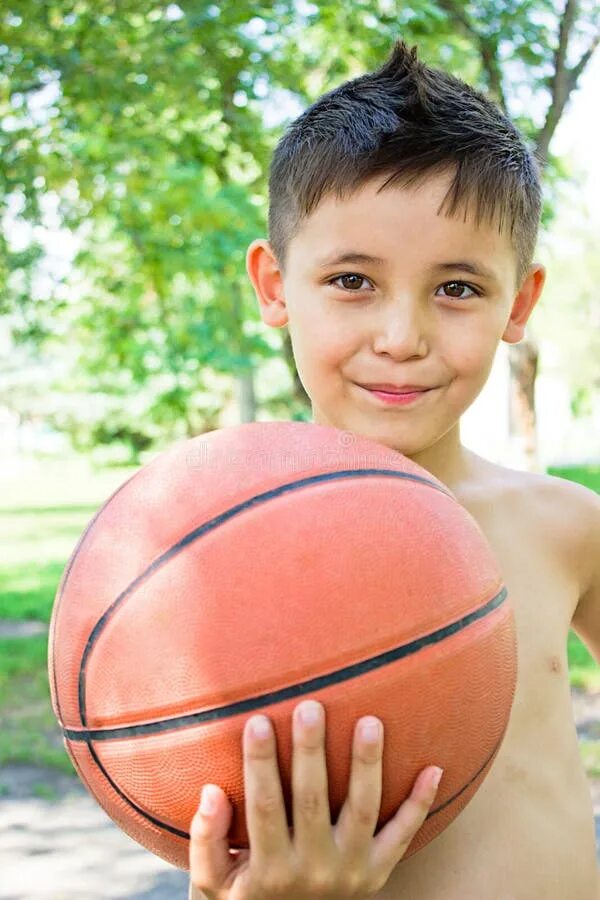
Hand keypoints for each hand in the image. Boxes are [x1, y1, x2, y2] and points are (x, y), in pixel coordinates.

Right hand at [189, 699, 441, 898]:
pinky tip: (434, 767)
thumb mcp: (212, 888)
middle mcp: (313, 869)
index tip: (259, 720)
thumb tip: (210, 791)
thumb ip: (207, 841)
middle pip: (312, 801)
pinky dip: (420, 803)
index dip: (261, 764)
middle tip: (311, 706)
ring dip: (366, 765)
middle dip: (311, 752)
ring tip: (370, 721)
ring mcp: (352, 871)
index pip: (265, 807)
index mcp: (269, 870)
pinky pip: (403, 836)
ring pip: (362, 811)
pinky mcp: (378, 872)